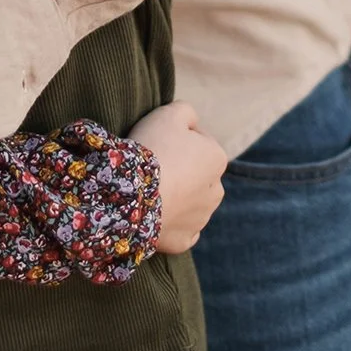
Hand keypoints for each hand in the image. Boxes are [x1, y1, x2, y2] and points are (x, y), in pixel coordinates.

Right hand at [130, 101, 226, 253]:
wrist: (133, 195)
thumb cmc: (153, 149)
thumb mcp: (169, 113)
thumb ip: (186, 111)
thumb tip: (191, 119)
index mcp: (217, 158)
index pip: (197, 141)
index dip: (175, 137)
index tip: (157, 140)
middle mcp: (216, 190)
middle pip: (195, 174)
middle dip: (179, 170)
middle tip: (152, 166)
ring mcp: (201, 219)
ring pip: (189, 202)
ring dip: (175, 195)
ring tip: (148, 189)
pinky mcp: (184, 240)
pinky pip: (179, 228)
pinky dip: (169, 222)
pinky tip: (154, 213)